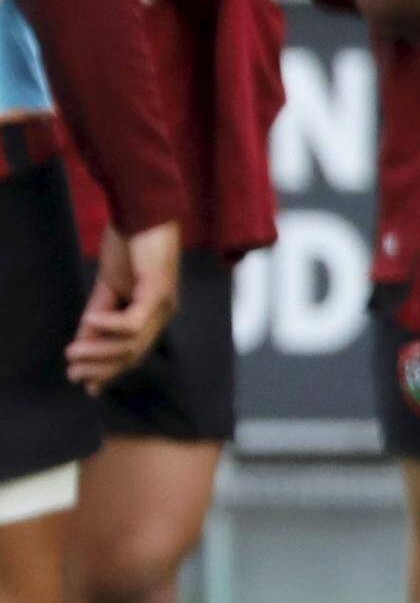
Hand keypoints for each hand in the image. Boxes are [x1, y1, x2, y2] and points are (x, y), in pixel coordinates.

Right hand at [69, 222, 176, 389]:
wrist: (143, 214)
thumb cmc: (130, 248)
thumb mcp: (110, 288)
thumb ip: (99, 316)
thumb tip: (83, 344)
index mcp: (154, 314)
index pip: (134, 352)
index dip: (111, 371)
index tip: (88, 387)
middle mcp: (163, 313)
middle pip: (133, 354)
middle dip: (102, 368)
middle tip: (74, 375)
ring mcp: (163, 304)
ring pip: (131, 343)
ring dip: (99, 351)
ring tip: (73, 354)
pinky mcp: (157, 291)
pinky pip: (132, 321)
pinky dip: (108, 325)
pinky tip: (88, 322)